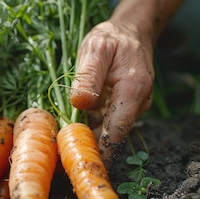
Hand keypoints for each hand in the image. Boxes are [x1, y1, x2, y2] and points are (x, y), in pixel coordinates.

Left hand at [70, 20, 154, 167]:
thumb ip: (89, 75)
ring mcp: (133, 108)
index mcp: (133, 89)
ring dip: (87, 140)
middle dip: (90, 149)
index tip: (82, 165)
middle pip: (112, 135)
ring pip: (108, 131)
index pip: (117, 130)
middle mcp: (138, 104)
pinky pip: (105, 123)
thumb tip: (79, 103)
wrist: (132, 33)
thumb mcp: (96, 49)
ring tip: (61, 153)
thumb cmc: (113, 38)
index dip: (100, 150)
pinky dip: (90, 129)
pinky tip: (70, 134)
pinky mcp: (124, 109)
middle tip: (62, 163)